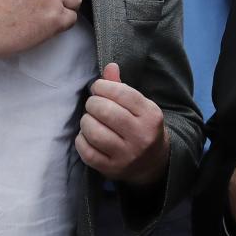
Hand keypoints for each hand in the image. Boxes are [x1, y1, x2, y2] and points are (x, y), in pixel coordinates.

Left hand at [75, 63, 169, 186]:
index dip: (104, 86)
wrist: (153, 163)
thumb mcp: (139, 106)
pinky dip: (82, 140)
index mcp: (151, 115)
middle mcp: (141, 136)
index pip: (122, 93)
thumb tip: (110, 66)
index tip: (98, 88)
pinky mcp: (112, 169)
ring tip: (90, 119)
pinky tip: (87, 135)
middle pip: (106, 111)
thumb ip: (122, 86)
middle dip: (93, 103)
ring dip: (86, 121)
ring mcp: (126, 155)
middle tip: (93, 104)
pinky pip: (87, 152)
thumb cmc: (141, 126)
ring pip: (94, 132)